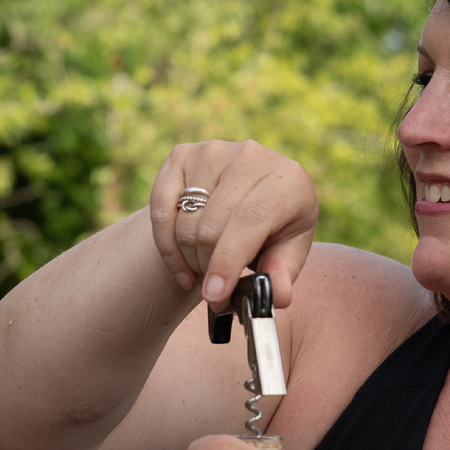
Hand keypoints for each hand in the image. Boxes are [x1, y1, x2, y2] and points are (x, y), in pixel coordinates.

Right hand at [148, 142, 317, 310]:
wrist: (252, 193)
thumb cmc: (275, 227)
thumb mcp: (289, 251)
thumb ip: (283, 274)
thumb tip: (278, 297)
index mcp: (287, 180)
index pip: (250, 220)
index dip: (228, 261)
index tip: (214, 294)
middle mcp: (250, 157)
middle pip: (211, 227)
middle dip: (208, 267)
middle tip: (215, 288)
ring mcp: (213, 152)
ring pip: (185, 223)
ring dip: (189, 258)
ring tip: (205, 268)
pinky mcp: (182, 155)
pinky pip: (160, 209)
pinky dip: (165, 246)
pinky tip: (180, 264)